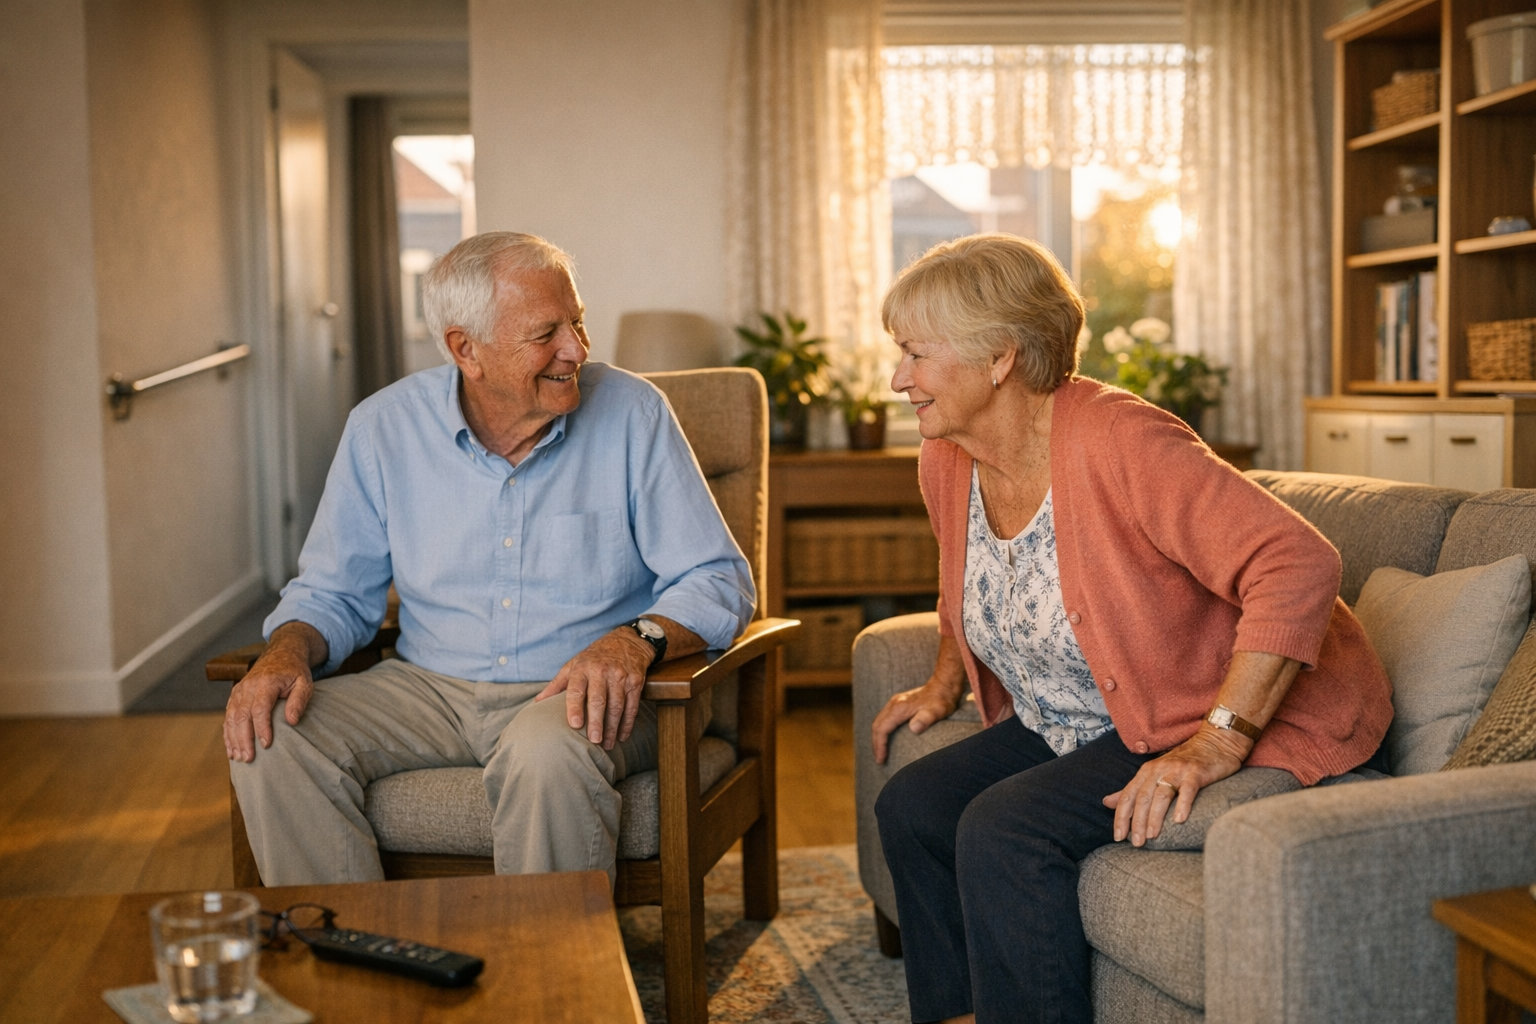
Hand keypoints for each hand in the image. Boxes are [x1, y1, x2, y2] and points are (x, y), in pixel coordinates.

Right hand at [224, 624, 323, 762]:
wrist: (281, 654)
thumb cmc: (295, 671)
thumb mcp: (304, 683)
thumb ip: (298, 701)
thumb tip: (292, 721)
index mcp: (266, 683)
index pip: (260, 708)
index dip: (262, 728)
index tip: (266, 745)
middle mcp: (248, 686)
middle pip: (241, 716)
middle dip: (244, 739)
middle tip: (249, 758)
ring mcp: (239, 691)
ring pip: (231, 718)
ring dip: (233, 739)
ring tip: (239, 758)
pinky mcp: (235, 696)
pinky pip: (228, 716)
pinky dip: (228, 734)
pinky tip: (231, 749)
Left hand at [536, 629, 653, 749]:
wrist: (626, 641)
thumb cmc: (594, 657)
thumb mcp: (573, 665)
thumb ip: (557, 685)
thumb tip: (537, 703)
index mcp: (583, 668)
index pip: (577, 689)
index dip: (575, 707)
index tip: (574, 724)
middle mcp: (602, 671)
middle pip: (599, 700)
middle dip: (596, 722)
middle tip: (594, 740)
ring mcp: (620, 676)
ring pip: (617, 705)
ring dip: (612, 727)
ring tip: (607, 744)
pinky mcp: (635, 681)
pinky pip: (632, 706)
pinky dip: (627, 723)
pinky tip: (622, 736)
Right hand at [871, 678, 962, 764]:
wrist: (943, 686)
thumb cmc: (941, 700)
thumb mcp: (937, 711)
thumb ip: (925, 719)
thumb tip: (914, 728)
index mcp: (899, 708)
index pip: (882, 729)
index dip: (880, 745)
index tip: (881, 759)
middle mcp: (894, 704)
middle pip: (877, 725)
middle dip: (876, 743)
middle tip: (879, 760)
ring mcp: (895, 703)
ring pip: (879, 722)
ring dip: (877, 737)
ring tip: (881, 752)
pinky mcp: (898, 704)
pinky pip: (884, 719)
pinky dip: (882, 731)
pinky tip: (887, 738)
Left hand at [1102, 725, 1248, 845]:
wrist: (1214, 743)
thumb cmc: (1182, 763)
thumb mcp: (1154, 774)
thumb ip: (1132, 790)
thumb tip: (1106, 802)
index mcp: (1146, 772)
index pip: (1127, 796)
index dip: (1121, 817)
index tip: (1118, 837)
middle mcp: (1158, 770)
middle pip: (1142, 798)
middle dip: (1137, 822)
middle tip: (1136, 843)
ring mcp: (1177, 770)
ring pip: (1161, 795)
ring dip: (1155, 817)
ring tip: (1152, 836)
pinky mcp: (1196, 773)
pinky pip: (1187, 789)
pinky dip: (1182, 804)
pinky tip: (1179, 820)